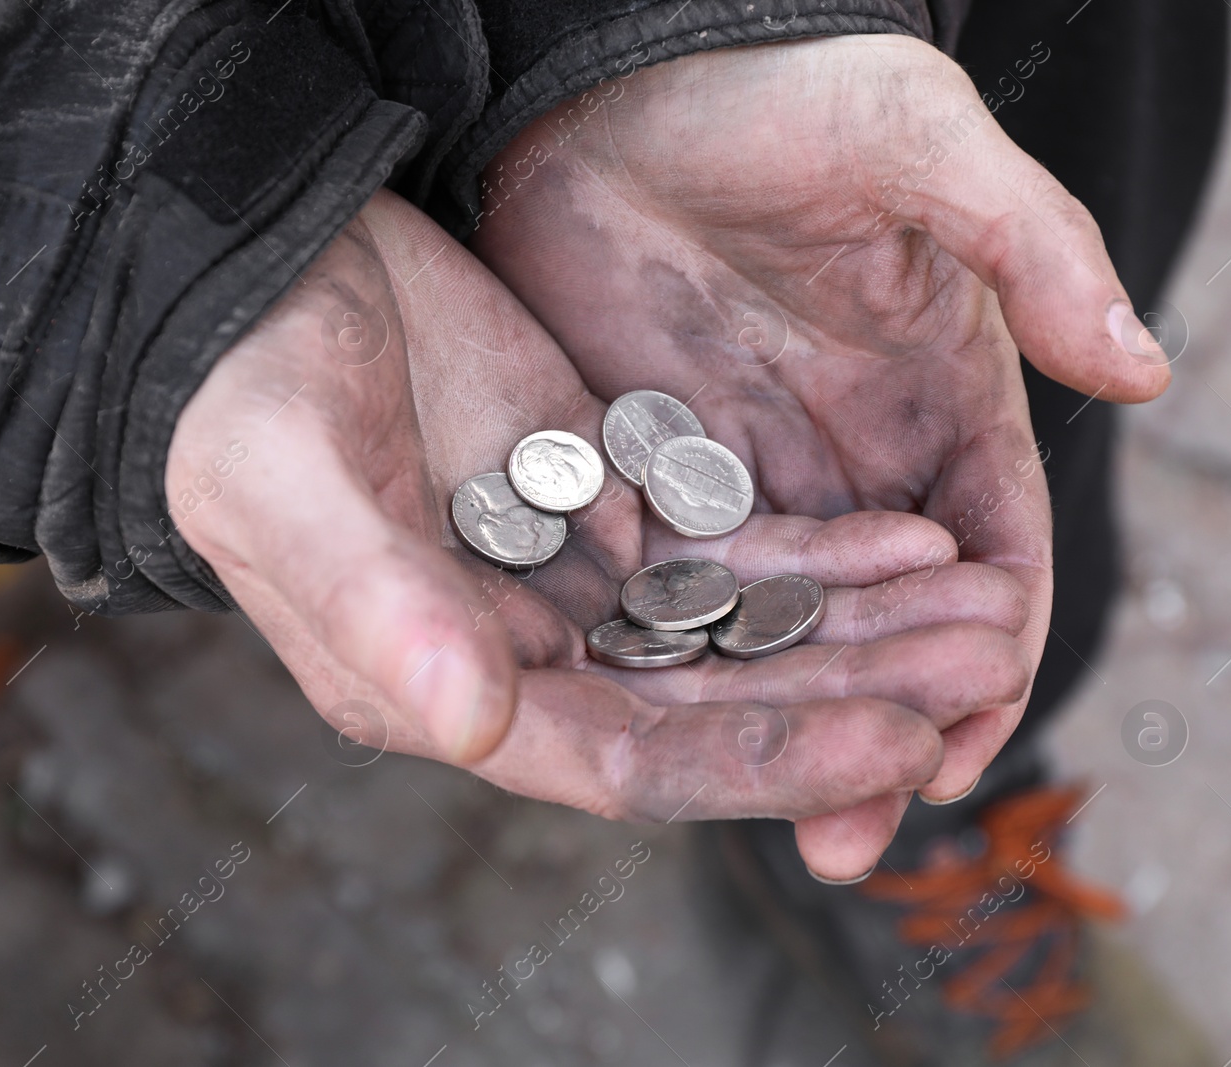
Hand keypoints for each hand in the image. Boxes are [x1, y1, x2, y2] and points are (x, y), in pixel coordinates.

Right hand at [167, 190, 1031, 836]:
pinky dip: (824, 550)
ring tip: (988, 607)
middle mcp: (525, 656)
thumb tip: (476, 722)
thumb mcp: (286, 483)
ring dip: (863, 626)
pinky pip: (734, 543)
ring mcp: (574, 579)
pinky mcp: (608, 499)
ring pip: (743, 628)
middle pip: (716, 701)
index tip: (897, 742)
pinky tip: (917, 543)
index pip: (632, 759)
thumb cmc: (242, 389)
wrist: (260, 276)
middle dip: (854, 691)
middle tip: (987, 661)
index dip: (767, 757)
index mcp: (445, 688)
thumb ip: (378, 607)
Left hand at [473, 35, 1167, 870]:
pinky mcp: (657, 464)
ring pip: (786, 620)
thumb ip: (1033, 253)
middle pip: (885, 616)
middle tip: (851, 834)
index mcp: (945, 393)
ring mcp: (754, 466)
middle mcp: (856, 451)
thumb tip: (1149, 375)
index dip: (985, 649)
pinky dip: (690, 655)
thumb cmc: (785, 92)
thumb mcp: (922, 149)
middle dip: (880, 722)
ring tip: (771, 819)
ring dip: (782, 719)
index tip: (958, 739)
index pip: (990, 548)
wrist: (622, 74)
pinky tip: (668, 727)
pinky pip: (682, 579)